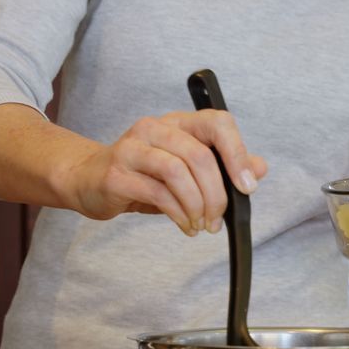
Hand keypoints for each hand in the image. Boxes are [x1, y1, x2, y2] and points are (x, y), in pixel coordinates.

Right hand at [67, 109, 267, 234]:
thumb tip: (260, 168)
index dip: (238, 153)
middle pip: (200, 156)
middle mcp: (155, 128)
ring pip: (178, 173)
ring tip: (201, 225)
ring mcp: (133, 148)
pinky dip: (178, 214)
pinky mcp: (117, 174)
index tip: (248, 186)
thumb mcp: (186, 168)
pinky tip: (185, 226)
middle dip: (217, 195)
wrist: (88, 180)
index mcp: (178, 123)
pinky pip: (158, 193)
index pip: (218, 123)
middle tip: (218, 220)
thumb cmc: (142, 174)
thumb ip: (223, 166)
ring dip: (197, 206)